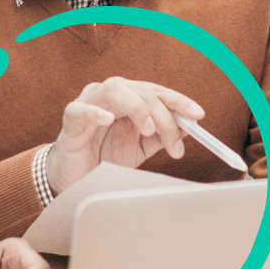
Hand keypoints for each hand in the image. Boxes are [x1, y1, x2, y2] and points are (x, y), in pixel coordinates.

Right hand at [45, 77, 204, 194]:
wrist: (74, 177)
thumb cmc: (104, 157)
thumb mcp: (140, 147)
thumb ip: (162, 135)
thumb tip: (190, 126)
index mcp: (129, 98)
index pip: (157, 92)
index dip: (179, 101)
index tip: (198, 115)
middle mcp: (111, 94)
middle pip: (142, 92)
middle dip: (164, 116)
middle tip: (176, 144)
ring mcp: (89, 102)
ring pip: (115, 91)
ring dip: (137, 108)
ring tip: (150, 130)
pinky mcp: (70, 117)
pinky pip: (82, 110)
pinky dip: (96, 112)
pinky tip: (108, 120)